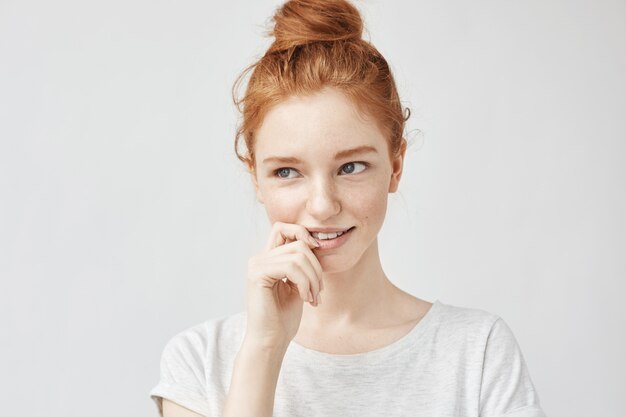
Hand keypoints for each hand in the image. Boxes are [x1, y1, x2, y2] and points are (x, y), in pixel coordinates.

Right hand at [244, 221, 323, 349]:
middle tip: (318, 291)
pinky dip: (304, 283)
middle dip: (316, 266)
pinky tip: (304, 298)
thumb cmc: (284, 317)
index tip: (318, 254)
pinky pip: (291, 267)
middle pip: (298, 243)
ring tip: (313, 297)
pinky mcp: (257, 275)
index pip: (283, 227)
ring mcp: (256, 265)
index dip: (302, 233)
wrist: (271, 341)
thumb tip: (316, 243)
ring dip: (313, 278)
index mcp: (268, 258)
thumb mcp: (298, 285)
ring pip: (298, 256)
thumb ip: (302, 264)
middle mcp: (259, 258)